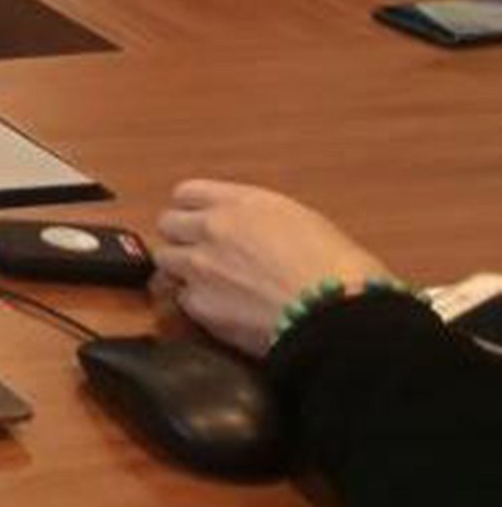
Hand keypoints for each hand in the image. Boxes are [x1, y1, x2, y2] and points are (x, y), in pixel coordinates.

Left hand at [154, 180, 392, 355]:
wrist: (338, 314)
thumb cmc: (341, 270)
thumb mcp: (304, 223)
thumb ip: (262, 221)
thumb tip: (253, 233)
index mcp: (241, 202)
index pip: (187, 193)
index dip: (193, 209)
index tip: (198, 220)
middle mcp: (212, 228)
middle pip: (168, 224)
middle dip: (182, 238)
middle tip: (202, 253)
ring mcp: (200, 266)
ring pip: (166, 261)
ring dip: (182, 270)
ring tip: (209, 284)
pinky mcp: (199, 305)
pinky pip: (181, 299)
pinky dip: (196, 304)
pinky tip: (221, 310)